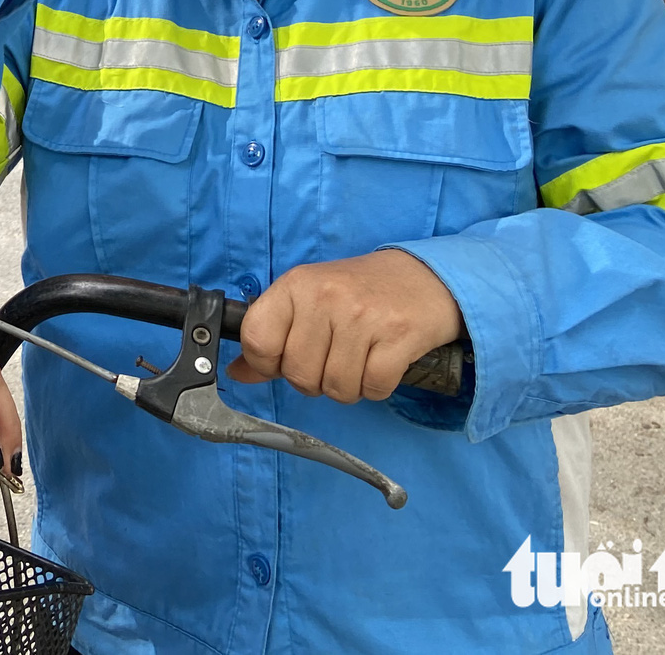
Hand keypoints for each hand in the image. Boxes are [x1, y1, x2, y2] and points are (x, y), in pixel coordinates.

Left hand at [228, 250, 462, 403]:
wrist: (426, 277)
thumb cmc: (359, 291)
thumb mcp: (307, 300)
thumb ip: (272, 336)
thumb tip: (238, 373)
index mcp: (296, 285)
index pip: (257, 339)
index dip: (265, 363)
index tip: (283, 361)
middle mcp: (325, 297)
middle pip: (299, 374)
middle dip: (314, 380)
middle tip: (332, 358)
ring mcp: (362, 316)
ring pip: (336, 387)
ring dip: (347, 386)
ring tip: (358, 359)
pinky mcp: (398, 336)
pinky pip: (373, 388)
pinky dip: (376, 387)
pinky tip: (381, 362)